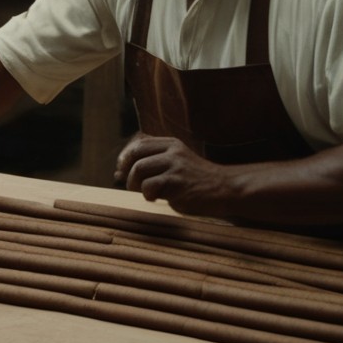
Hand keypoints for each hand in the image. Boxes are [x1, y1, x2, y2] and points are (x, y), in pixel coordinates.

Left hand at [114, 133, 234, 217]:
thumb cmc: (196, 180)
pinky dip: (148, 195)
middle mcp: (172, 151)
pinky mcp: (178, 182)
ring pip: (139, 169)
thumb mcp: (176, 162)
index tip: (122, 171)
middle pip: (135, 154)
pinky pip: (150, 186)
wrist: (225, 189)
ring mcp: (176, 166)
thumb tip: (117, 172)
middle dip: (127, 171)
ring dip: (135, 184)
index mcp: (171, 144)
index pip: (138, 143)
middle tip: (132, 185)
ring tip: (147, 193)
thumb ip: (152, 162)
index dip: (125, 157)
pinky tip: (157, 199)